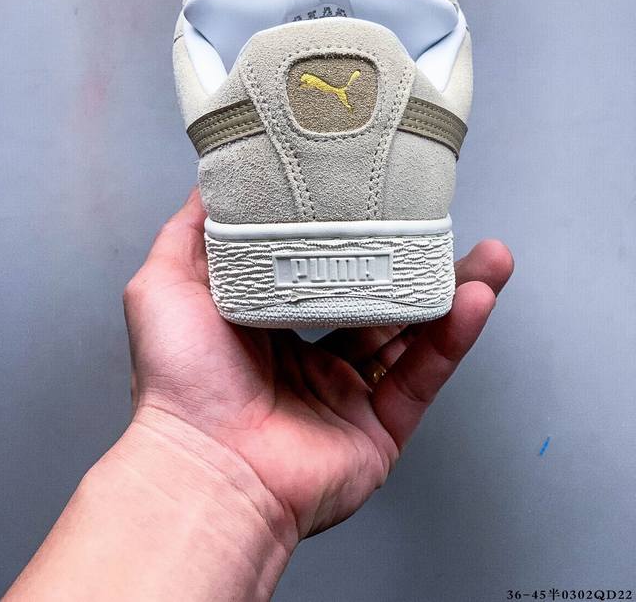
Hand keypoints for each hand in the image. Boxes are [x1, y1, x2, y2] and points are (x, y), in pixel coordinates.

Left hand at [123, 189, 512, 543]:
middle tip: (445, 223)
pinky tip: (477, 299)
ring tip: (489, 256)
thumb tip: (210, 185)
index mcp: (267, 325)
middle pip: (376, 300)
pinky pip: (423, 376)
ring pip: (411, 335)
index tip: (378, 198)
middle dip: (415, 262)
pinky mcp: (379, 429)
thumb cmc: (181, 381)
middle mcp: (310, 359)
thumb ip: (190, 235)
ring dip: (451, 293)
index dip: (351, 236)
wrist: (205, 468)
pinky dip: (453, 338)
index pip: (321, 269)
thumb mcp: (165, 286)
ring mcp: (348, 395)